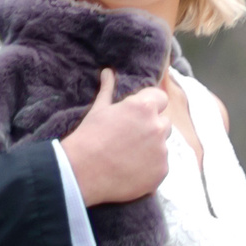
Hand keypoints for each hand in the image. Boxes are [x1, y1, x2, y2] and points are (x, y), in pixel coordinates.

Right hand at [60, 68, 168, 204]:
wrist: (81, 173)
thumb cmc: (89, 137)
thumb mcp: (98, 110)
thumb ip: (108, 90)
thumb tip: (107, 72)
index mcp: (144, 107)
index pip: (161, 98)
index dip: (150, 105)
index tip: (137, 115)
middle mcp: (157, 127)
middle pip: (164, 123)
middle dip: (151, 128)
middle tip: (129, 138)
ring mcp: (161, 151)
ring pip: (162, 146)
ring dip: (151, 149)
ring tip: (127, 156)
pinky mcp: (161, 172)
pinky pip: (160, 166)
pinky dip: (150, 168)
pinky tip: (131, 170)